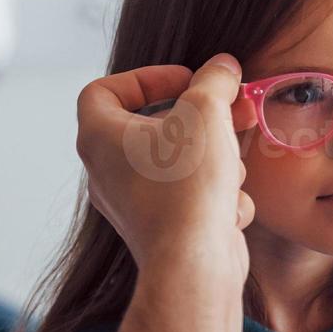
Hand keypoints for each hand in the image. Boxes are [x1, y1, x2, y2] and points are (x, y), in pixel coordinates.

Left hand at [75, 55, 254, 289]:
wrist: (193, 263)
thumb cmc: (187, 185)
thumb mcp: (206, 112)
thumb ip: (215, 81)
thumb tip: (223, 68)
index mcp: (99, 138)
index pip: (104, 90)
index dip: (146, 77)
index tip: (187, 81)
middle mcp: (107, 172)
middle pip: (153, 126)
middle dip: (200, 118)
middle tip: (232, 109)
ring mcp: (132, 204)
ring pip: (178, 163)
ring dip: (213, 158)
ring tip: (231, 166)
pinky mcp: (159, 230)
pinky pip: (189, 198)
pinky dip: (214, 197)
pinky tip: (228, 206)